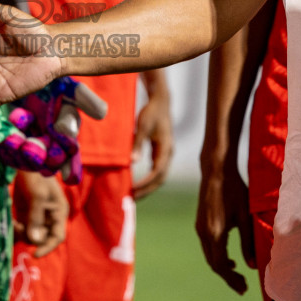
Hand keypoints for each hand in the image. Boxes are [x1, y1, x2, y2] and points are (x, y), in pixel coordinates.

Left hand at [16, 171, 68, 257]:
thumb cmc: (36, 176)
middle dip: (31, 238)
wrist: (24, 160)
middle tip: (18, 227)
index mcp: (58, 212)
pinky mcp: (27, 213)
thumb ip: (36, 217)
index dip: (48, 247)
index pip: (57, 236)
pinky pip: (24, 229)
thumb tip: (34, 240)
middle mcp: (50, 216)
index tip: (35, 254)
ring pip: (32, 235)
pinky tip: (12, 222)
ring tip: (15, 224)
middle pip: (43, 238)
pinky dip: (18, 229)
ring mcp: (38, 215)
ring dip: (23, 234)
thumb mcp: (37, 195)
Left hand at [131, 85, 173, 199]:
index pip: (157, 171)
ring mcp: (165, 153)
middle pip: (160, 178)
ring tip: (134, 194)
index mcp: (166, 148)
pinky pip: (156, 169)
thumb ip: (138, 144)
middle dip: (147, 189)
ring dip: (148, 186)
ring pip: (159, 176)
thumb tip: (132, 162)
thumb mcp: (143, 126)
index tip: (134, 189)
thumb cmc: (151, 112)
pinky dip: (147, 178)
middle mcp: (168, 153)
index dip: (146, 182)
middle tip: (132, 198)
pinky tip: (136, 182)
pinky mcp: (160, 152)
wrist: (160, 102)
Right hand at [195, 164, 250, 295]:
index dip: (232, 280)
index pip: (221, 266)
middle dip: (228, 277)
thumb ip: (248, 242)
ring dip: (222, 267)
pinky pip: (207, 246)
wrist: (216, 170)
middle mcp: (204, 232)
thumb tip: (252, 265)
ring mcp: (199, 227)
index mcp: (215, 233)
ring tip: (238, 273)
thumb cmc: (235, 190)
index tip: (244, 288)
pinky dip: (217, 256)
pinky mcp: (200, 223)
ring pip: (209, 255)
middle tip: (243, 286)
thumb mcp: (245, 217)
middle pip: (214, 264)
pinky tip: (230, 257)